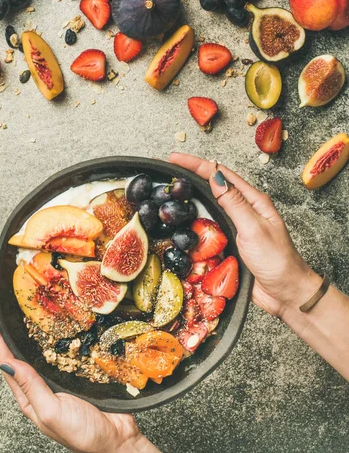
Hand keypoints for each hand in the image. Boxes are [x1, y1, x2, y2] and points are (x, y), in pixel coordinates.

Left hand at [0, 311, 176, 452]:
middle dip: (14, 331)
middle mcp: (42, 385)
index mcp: (29, 397)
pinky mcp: (79, 373)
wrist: (117, 442)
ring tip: (33, 310)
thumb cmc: (82, 434)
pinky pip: (67, 351)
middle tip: (12, 307)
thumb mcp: (51, 411)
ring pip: (44, 350)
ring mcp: (61, 379)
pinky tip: (65, 324)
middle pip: (22, 353)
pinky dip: (63, 337)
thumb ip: (31, 386)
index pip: (7, 362)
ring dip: (38, 332)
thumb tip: (7, 362)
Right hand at [169, 153, 320, 318]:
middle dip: (190, 175)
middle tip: (167, 169)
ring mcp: (235, 226)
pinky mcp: (228, 242)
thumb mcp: (253, 228)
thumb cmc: (276, 261)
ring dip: (190, 195)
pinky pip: (206, 225)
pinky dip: (192, 218)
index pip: (220, 174)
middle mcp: (243, 210)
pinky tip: (181, 218)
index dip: (196, 164)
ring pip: (208, 204)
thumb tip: (214, 177)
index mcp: (252, 201)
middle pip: (212, 186)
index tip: (174, 158)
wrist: (285, 293)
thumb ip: (233, 203)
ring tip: (170, 189)